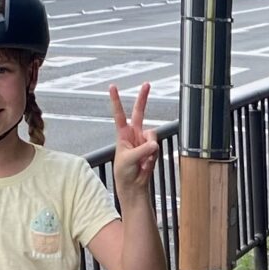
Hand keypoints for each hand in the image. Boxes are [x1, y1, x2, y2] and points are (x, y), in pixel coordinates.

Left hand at [109, 84, 158, 199]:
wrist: (134, 185)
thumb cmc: (124, 172)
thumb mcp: (128, 159)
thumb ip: (142, 150)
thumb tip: (155, 144)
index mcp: (122, 134)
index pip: (119, 114)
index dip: (116, 100)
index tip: (112, 86)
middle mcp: (134, 134)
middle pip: (139, 111)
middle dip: (143, 98)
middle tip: (147, 84)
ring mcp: (144, 140)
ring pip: (152, 135)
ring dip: (148, 148)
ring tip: (141, 161)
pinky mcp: (153, 148)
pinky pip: (156, 147)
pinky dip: (152, 156)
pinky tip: (146, 163)